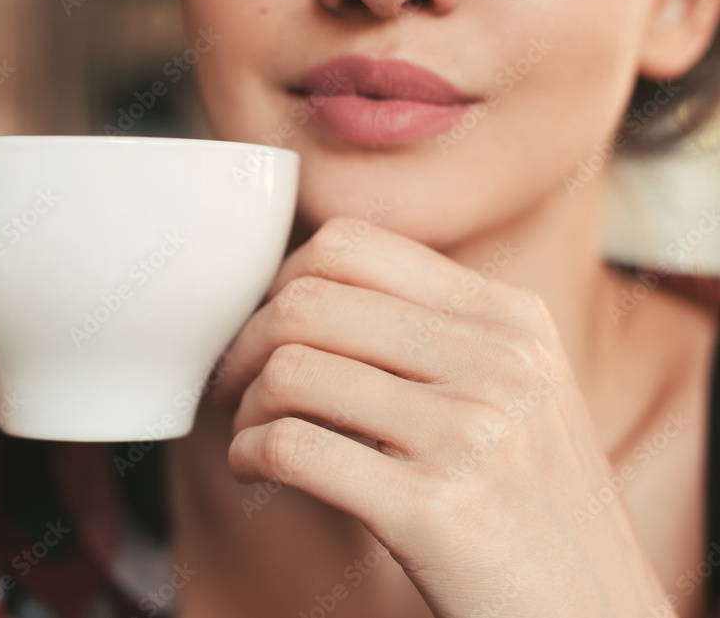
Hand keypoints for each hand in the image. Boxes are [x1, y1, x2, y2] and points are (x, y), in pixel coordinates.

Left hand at [216, 216, 674, 617]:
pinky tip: (256, 468)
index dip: (281, 281)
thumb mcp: (515, 389)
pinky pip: (292, 446)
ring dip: (245, 405)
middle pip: (310, 300)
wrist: (592, 612)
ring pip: (291, 370)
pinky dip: (249, 453)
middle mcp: (499, 360)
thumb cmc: (532, 505)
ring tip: (251, 432)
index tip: (262, 327)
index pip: (352, 245)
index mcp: (509, 317)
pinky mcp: (436, 509)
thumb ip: (432, 331)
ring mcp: (473, 433)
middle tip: (232, 382)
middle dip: (244, 342)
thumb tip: (306, 293)